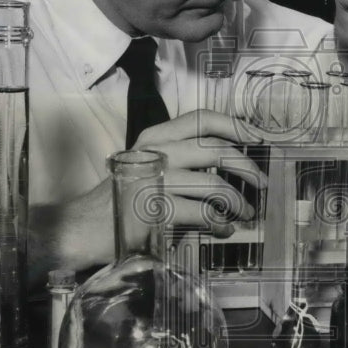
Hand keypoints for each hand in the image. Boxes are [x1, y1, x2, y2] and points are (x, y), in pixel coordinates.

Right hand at [133, 110, 265, 234]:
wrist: (86, 226)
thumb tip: (233, 167)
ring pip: (215, 184)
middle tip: (261, 182)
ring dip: (238, 201)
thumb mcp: (149, 166)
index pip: (202, 119)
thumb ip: (184, 161)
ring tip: (245, 212)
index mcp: (156, 137)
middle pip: (217, 149)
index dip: (235, 126)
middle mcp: (157, 152)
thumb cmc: (125, 198)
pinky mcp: (157, 210)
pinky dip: (220, 223)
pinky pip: (203, 213)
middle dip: (247, 167)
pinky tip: (223, 228)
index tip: (257, 137)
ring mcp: (156, 180)